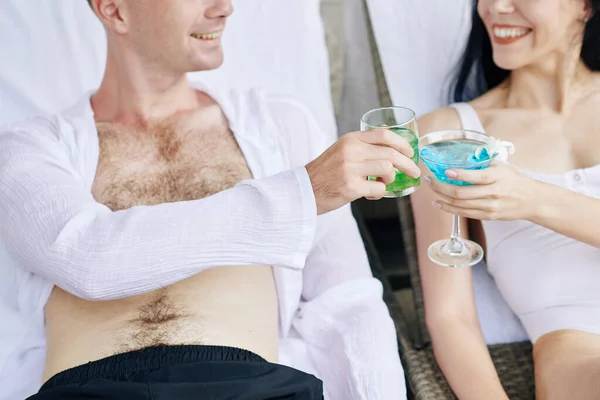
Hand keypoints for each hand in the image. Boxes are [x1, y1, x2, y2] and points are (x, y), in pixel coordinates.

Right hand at [306, 129, 420, 214]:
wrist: (303, 190)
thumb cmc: (325, 173)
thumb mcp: (341, 151)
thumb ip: (362, 149)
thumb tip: (392, 154)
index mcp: (350, 139)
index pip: (383, 135)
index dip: (402, 143)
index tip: (410, 152)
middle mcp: (351, 151)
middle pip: (391, 153)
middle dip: (408, 164)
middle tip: (414, 172)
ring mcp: (350, 169)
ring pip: (387, 170)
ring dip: (390, 180)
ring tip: (383, 184)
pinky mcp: (350, 187)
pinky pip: (378, 189)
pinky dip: (380, 193)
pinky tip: (371, 194)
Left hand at [426, 162, 537, 220]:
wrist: (533, 200)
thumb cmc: (515, 179)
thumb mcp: (502, 166)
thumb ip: (482, 163)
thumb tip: (460, 157)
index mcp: (497, 177)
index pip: (474, 176)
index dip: (457, 174)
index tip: (444, 171)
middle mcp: (493, 193)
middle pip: (461, 193)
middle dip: (441, 187)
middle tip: (430, 180)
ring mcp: (489, 207)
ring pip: (459, 204)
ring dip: (442, 198)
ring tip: (432, 190)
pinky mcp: (488, 216)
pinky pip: (464, 213)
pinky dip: (449, 209)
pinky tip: (439, 203)